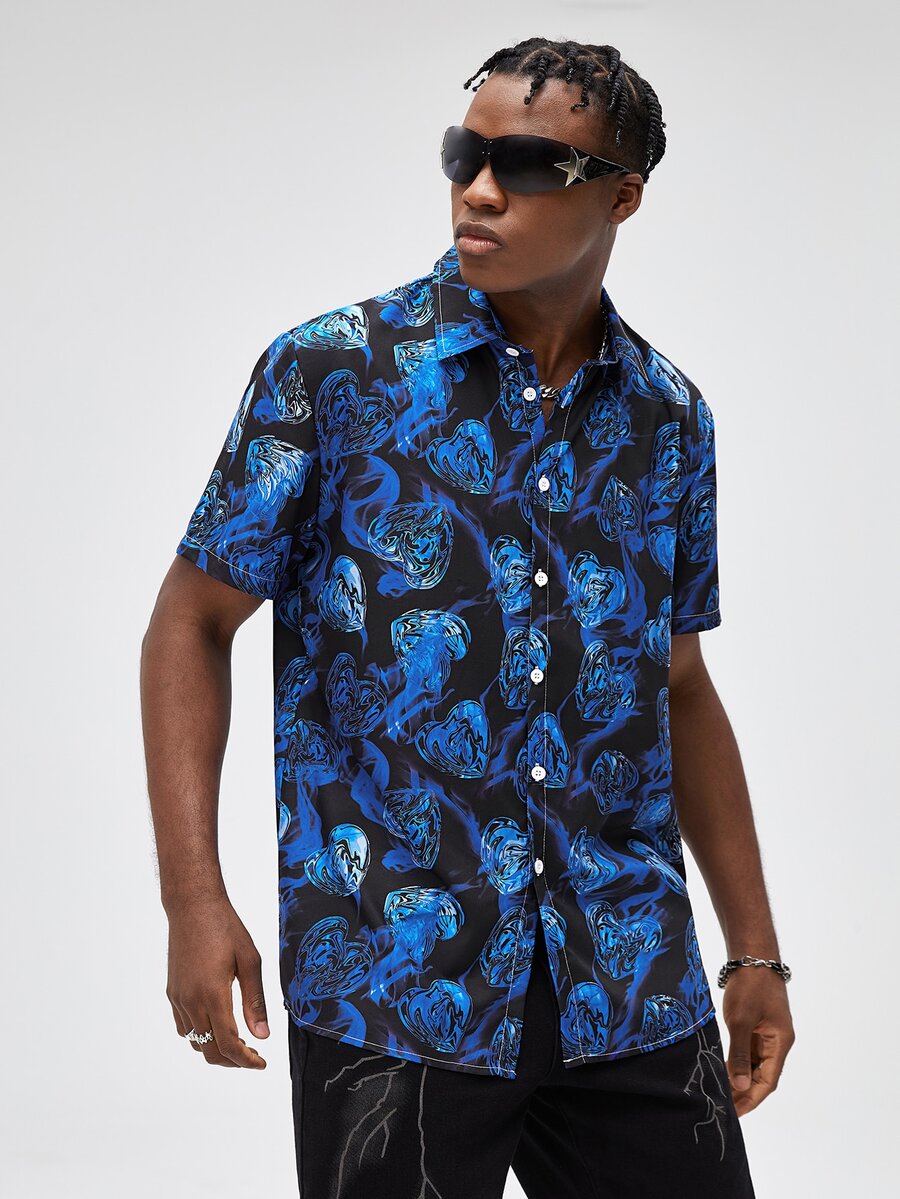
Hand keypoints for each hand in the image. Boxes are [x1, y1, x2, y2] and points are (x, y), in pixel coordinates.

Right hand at [165, 893, 269, 1068]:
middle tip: (253, 1055)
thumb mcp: (250, 961)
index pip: (228, 1044)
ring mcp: (178, 998)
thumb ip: (255, 1001)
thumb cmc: (225, 928)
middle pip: (209, 1051)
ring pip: (194, 1042)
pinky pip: (184, 1027)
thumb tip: (262, 1035)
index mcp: (213, 994)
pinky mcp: (172, 992)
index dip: (246, 1061)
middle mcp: (191, 1001)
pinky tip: (217, 1024)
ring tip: (239, 1040)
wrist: (193, 907)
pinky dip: (200, 1035)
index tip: (261, 1063)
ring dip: (216, 1049)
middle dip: (232, 1061)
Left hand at [722, 967, 794, 1114]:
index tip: (736, 1113)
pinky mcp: (757, 1024)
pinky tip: (723, 1069)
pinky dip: (738, 1062)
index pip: (768, 1081)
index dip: (752, 1098)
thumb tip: (741, 1086)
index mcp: (780, 1042)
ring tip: (721, 1092)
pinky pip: (749, 1050)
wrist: (751, 956)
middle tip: (724, 1106)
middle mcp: (777, 1041)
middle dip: (745, 1092)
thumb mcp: (741, 1021)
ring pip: (755, 1063)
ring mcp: (767, 1033)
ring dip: (741, 1078)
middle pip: (763, 1075)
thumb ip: (741, 1055)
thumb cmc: (749, 986)